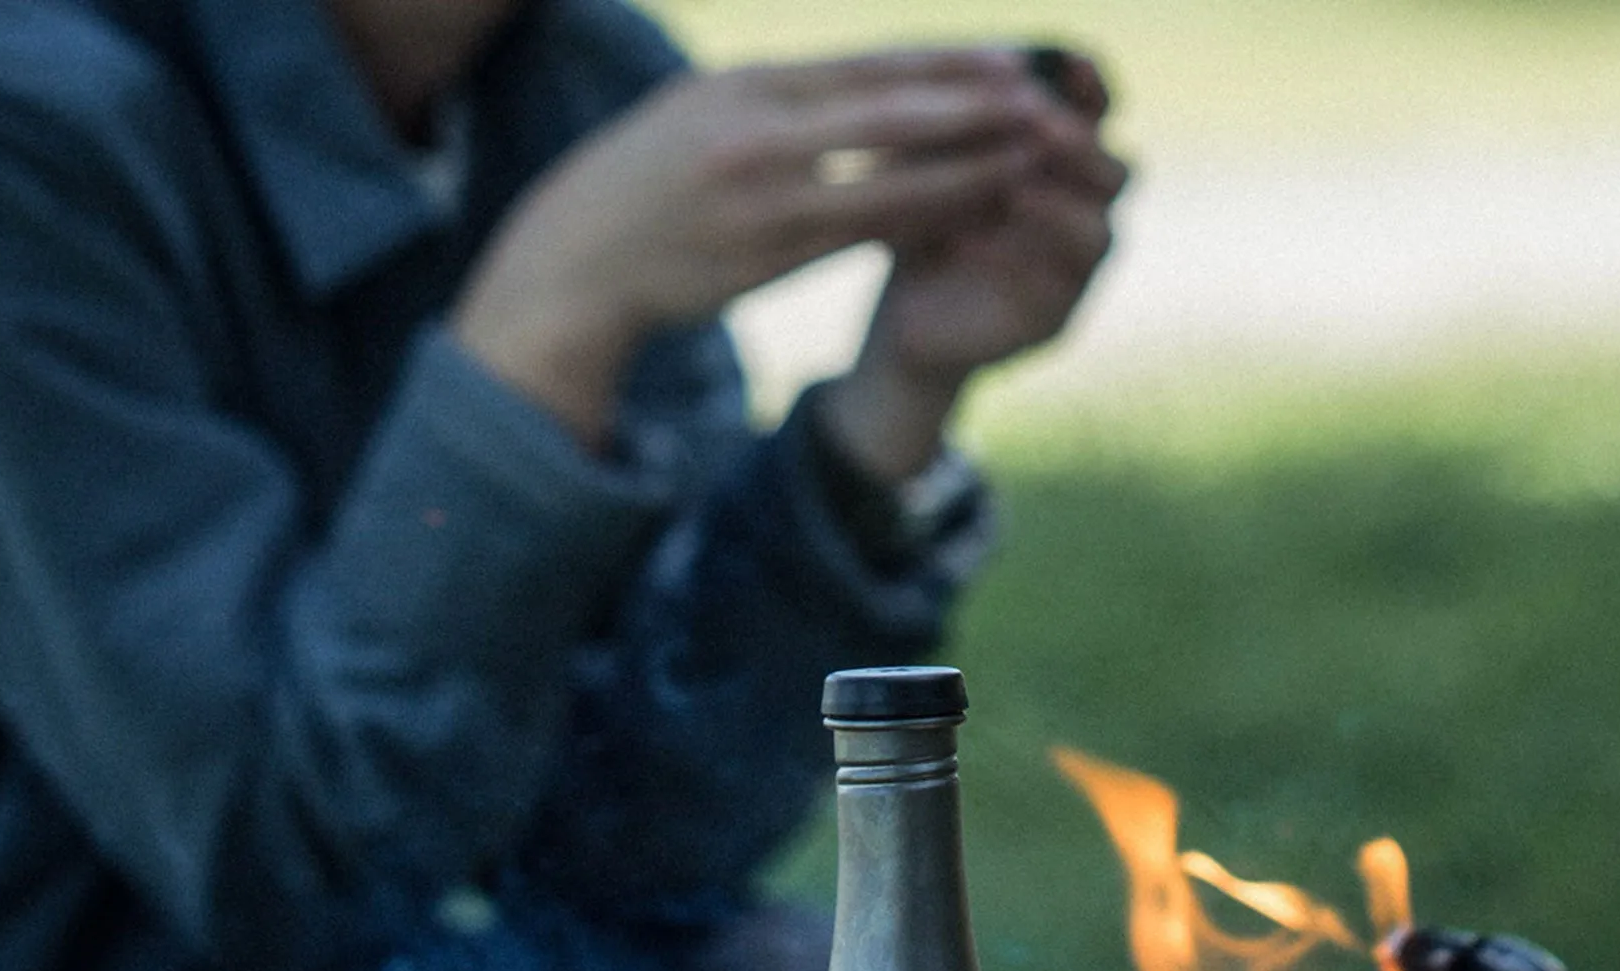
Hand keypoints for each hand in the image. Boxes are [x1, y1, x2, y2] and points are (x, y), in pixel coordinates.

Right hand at [453, 50, 1065, 447]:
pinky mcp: (769, 257)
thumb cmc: (644, 188)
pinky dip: (923, 222)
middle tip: (1043, 100)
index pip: (867, 66)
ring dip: (966, 168)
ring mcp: (766, 196)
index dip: (945, 63)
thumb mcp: (702, 113)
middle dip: (973, 103)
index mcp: (749, 85)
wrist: (577, 262)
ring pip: (891, 177)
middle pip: (890, 109)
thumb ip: (779, 103)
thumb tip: (854, 93)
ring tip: (1027, 160)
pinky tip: (968, 217)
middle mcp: (761, 131)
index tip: (1010, 59)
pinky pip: (865, 235)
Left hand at [818, 56, 1126, 481]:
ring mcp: (1076, 271)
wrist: (909, 313)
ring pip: (1099, 235)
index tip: (1069, 61)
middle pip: (1118, 173)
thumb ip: (962, 125)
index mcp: (1063, 164)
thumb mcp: (929, 163)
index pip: (1098, 117)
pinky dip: (1007, 259)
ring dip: (1057, 208)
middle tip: (1041, 127)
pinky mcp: (1053, 320)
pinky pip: (1049, 288)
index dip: (1091, 89)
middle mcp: (1085, 212)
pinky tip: (961, 238)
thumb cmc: (920, 222)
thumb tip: (988, 77)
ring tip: (1012, 192)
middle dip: (1083, 148)